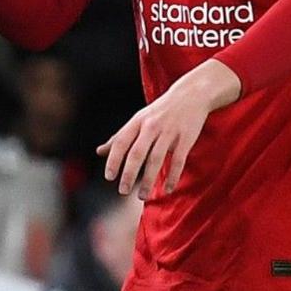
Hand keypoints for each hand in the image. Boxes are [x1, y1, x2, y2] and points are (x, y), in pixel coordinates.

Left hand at [98, 61, 239, 197]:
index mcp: (137, 122)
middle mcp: (151, 126)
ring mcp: (169, 132)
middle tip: (123, 191)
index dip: (114, 160)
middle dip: (129, 174)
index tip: (109, 177)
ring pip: (156, 159)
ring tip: (142, 196)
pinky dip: (172, 176)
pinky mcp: (186, 138)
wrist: (191, 94)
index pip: (121, 142)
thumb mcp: (138, 120)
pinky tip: (167, 189)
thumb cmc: (160, 111)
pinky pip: (178, 161)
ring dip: (149, 180)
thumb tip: (99, 152)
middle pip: (137, 153)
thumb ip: (120, 137)